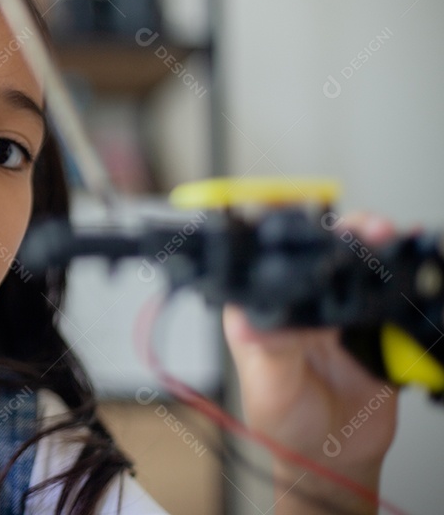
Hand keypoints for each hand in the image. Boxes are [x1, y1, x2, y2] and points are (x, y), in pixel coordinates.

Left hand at [223, 212, 399, 514]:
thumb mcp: (271, 387)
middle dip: (343, 230)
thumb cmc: (284, 424)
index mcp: (257, 308)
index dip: (280, 227)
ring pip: (355, 263)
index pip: (264, 254)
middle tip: (366, 229)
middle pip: (317, 248)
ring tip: (389, 237)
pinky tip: (412, 262)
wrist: (333, 458)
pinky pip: (387, 293)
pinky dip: (402, 275)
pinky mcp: (371, 324)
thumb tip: (258, 322)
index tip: (300, 211)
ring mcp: (335, 310)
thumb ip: (271, 350)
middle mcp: (295, 300)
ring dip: (375, 246)